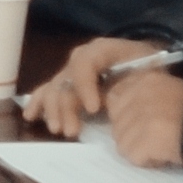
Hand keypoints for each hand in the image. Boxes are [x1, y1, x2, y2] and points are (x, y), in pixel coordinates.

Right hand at [23, 35, 140, 138]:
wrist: (149, 67)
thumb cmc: (150, 69)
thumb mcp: (150, 68)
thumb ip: (139, 82)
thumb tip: (123, 108)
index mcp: (102, 50)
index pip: (85, 63)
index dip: (85, 85)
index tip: (94, 109)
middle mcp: (82, 58)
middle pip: (65, 79)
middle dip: (66, 106)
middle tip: (72, 131)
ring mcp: (72, 71)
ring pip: (54, 88)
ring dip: (54, 110)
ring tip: (60, 130)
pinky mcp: (68, 84)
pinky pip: (47, 91)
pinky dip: (38, 103)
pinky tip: (31, 116)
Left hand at [101, 67, 182, 169]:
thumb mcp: (168, 92)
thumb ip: (143, 97)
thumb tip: (120, 113)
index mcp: (144, 79)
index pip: (114, 97)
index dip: (127, 115)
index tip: (146, 122)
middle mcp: (139, 94)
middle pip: (116, 124)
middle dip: (133, 135)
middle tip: (159, 136)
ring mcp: (142, 117)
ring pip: (122, 143)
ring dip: (141, 149)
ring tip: (166, 145)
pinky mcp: (146, 139)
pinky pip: (134, 158)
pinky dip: (149, 162)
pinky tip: (167, 154)